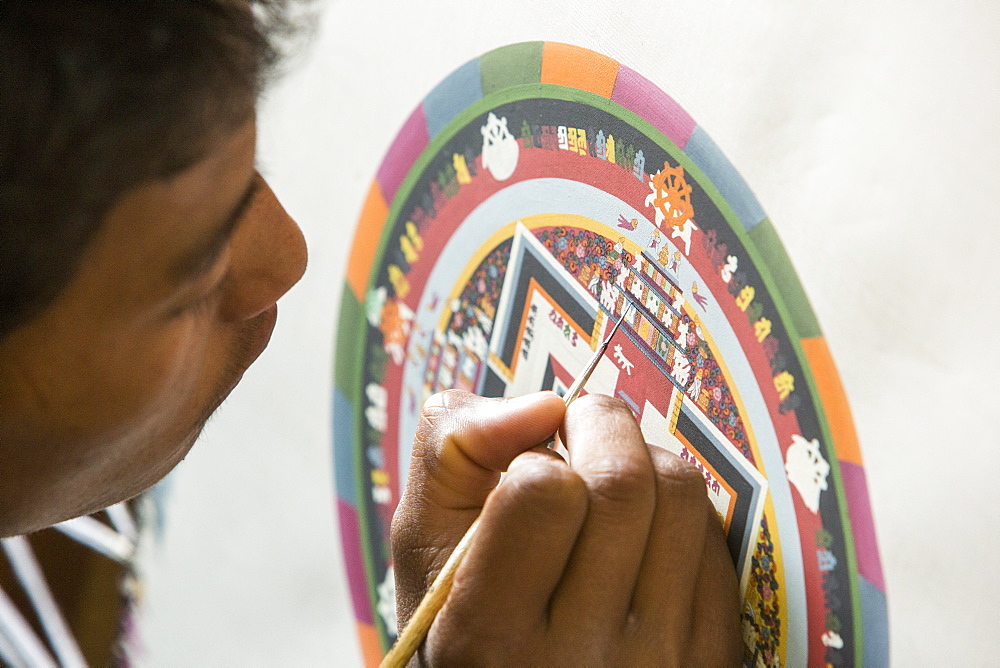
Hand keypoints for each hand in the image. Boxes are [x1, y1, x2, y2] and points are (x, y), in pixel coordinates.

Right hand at [391, 390, 741, 664]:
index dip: (534, 457)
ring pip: (680, 494)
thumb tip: (541, 403)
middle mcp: (582, 660)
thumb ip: (453, 453)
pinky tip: (640, 532)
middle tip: (574, 436)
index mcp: (490, 635)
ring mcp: (660, 662)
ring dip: (644, 460)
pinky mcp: (713, 656)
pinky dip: (677, 510)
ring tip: (607, 481)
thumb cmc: (472, 621)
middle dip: (599, 427)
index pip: (543, 490)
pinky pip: (715, 537)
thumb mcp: (423, 549)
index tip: (525, 469)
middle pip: (623, 481)